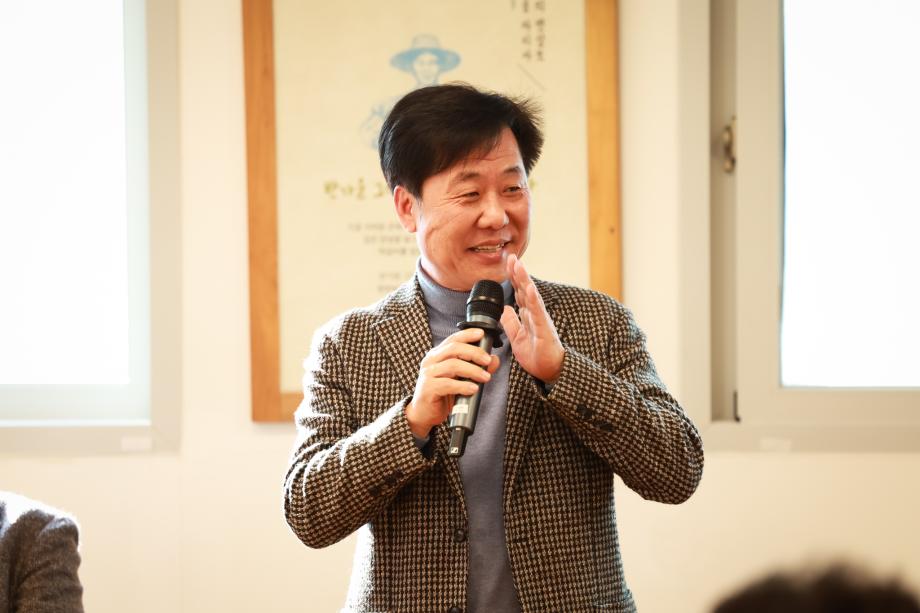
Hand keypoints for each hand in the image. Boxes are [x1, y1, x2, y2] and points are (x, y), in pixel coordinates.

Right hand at [405, 327, 500, 438]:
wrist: (423, 414)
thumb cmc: (442, 394)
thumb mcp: (460, 379)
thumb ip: (476, 368)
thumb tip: (494, 359)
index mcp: (437, 355)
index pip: (453, 339)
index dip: (467, 334)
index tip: (481, 334)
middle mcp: (430, 361)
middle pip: (454, 349)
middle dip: (474, 353)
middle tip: (487, 361)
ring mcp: (428, 374)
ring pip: (452, 365)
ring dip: (473, 370)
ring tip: (485, 378)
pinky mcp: (428, 388)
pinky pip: (448, 384)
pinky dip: (463, 386)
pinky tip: (473, 389)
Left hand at [500, 254, 564, 383]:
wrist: (549, 371)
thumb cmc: (537, 355)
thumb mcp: (517, 338)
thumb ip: (511, 322)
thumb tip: (504, 308)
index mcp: (528, 315)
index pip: (519, 293)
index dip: (512, 278)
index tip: (507, 263)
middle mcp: (535, 313)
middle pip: (524, 289)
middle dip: (518, 272)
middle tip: (511, 256)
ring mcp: (540, 319)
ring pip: (531, 296)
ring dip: (524, 280)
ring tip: (519, 266)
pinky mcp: (544, 328)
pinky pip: (538, 312)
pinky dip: (534, 299)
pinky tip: (529, 288)